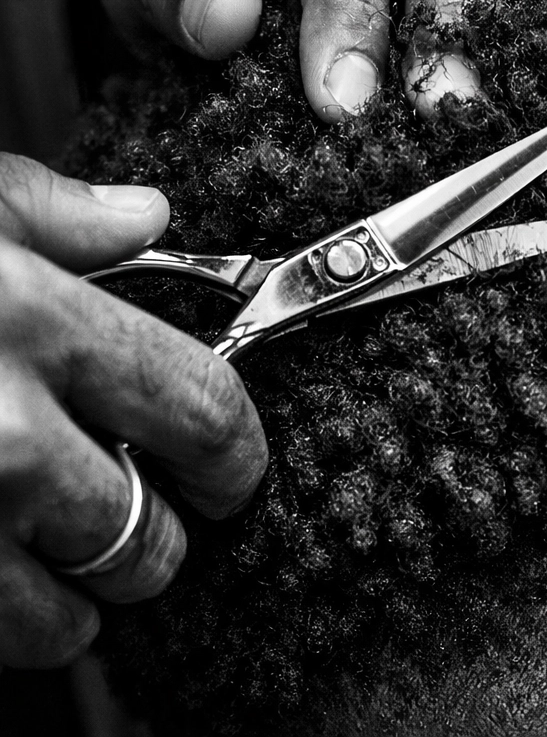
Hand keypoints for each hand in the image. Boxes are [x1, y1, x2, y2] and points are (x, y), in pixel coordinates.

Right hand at [0, 155, 267, 668]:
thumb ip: (52, 211)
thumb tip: (145, 213)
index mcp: (35, 324)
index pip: (204, 407)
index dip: (238, 449)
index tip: (235, 467)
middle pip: (145, 532)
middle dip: (163, 537)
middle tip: (151, 517)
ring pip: (68, 615)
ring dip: (85, 594)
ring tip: (68, 552)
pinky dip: (6, 620)